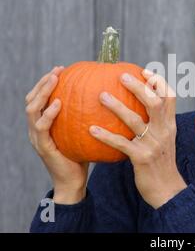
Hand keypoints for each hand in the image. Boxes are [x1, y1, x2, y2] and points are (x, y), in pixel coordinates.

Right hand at [25, 66, 88, 203]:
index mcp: (44, 124)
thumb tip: (106, 97)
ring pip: (32, 109)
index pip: (39, 99)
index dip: (46, 83)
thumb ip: (86, 116)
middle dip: (43, 82)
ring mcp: (37, 137)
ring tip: (54, 79)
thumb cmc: (81, 155)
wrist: (73, 181)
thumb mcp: (83, 132)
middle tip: (57, 70)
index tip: (60, 69)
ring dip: (42, 92)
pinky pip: (42, 127)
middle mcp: (36, 128)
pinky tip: (58, 103)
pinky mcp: (42, 147)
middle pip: (31, 99)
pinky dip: (48, 113)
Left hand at [89, 70, 186, 208]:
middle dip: (139, 87)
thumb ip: (156, 125)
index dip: (159, 83)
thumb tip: (141, 109)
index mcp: (170, 125)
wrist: (167, 190)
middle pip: (154, 103)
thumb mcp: (164, 141)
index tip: (145, 71)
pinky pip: (120, 143)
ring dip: (117, 107)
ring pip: (135, 120)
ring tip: (101, 96)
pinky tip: (91, 129)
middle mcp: (164, 131)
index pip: (170, 98)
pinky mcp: (141, 158)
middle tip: (121, 76)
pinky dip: (105, 136)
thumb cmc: (161, 163)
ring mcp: (153, 144)